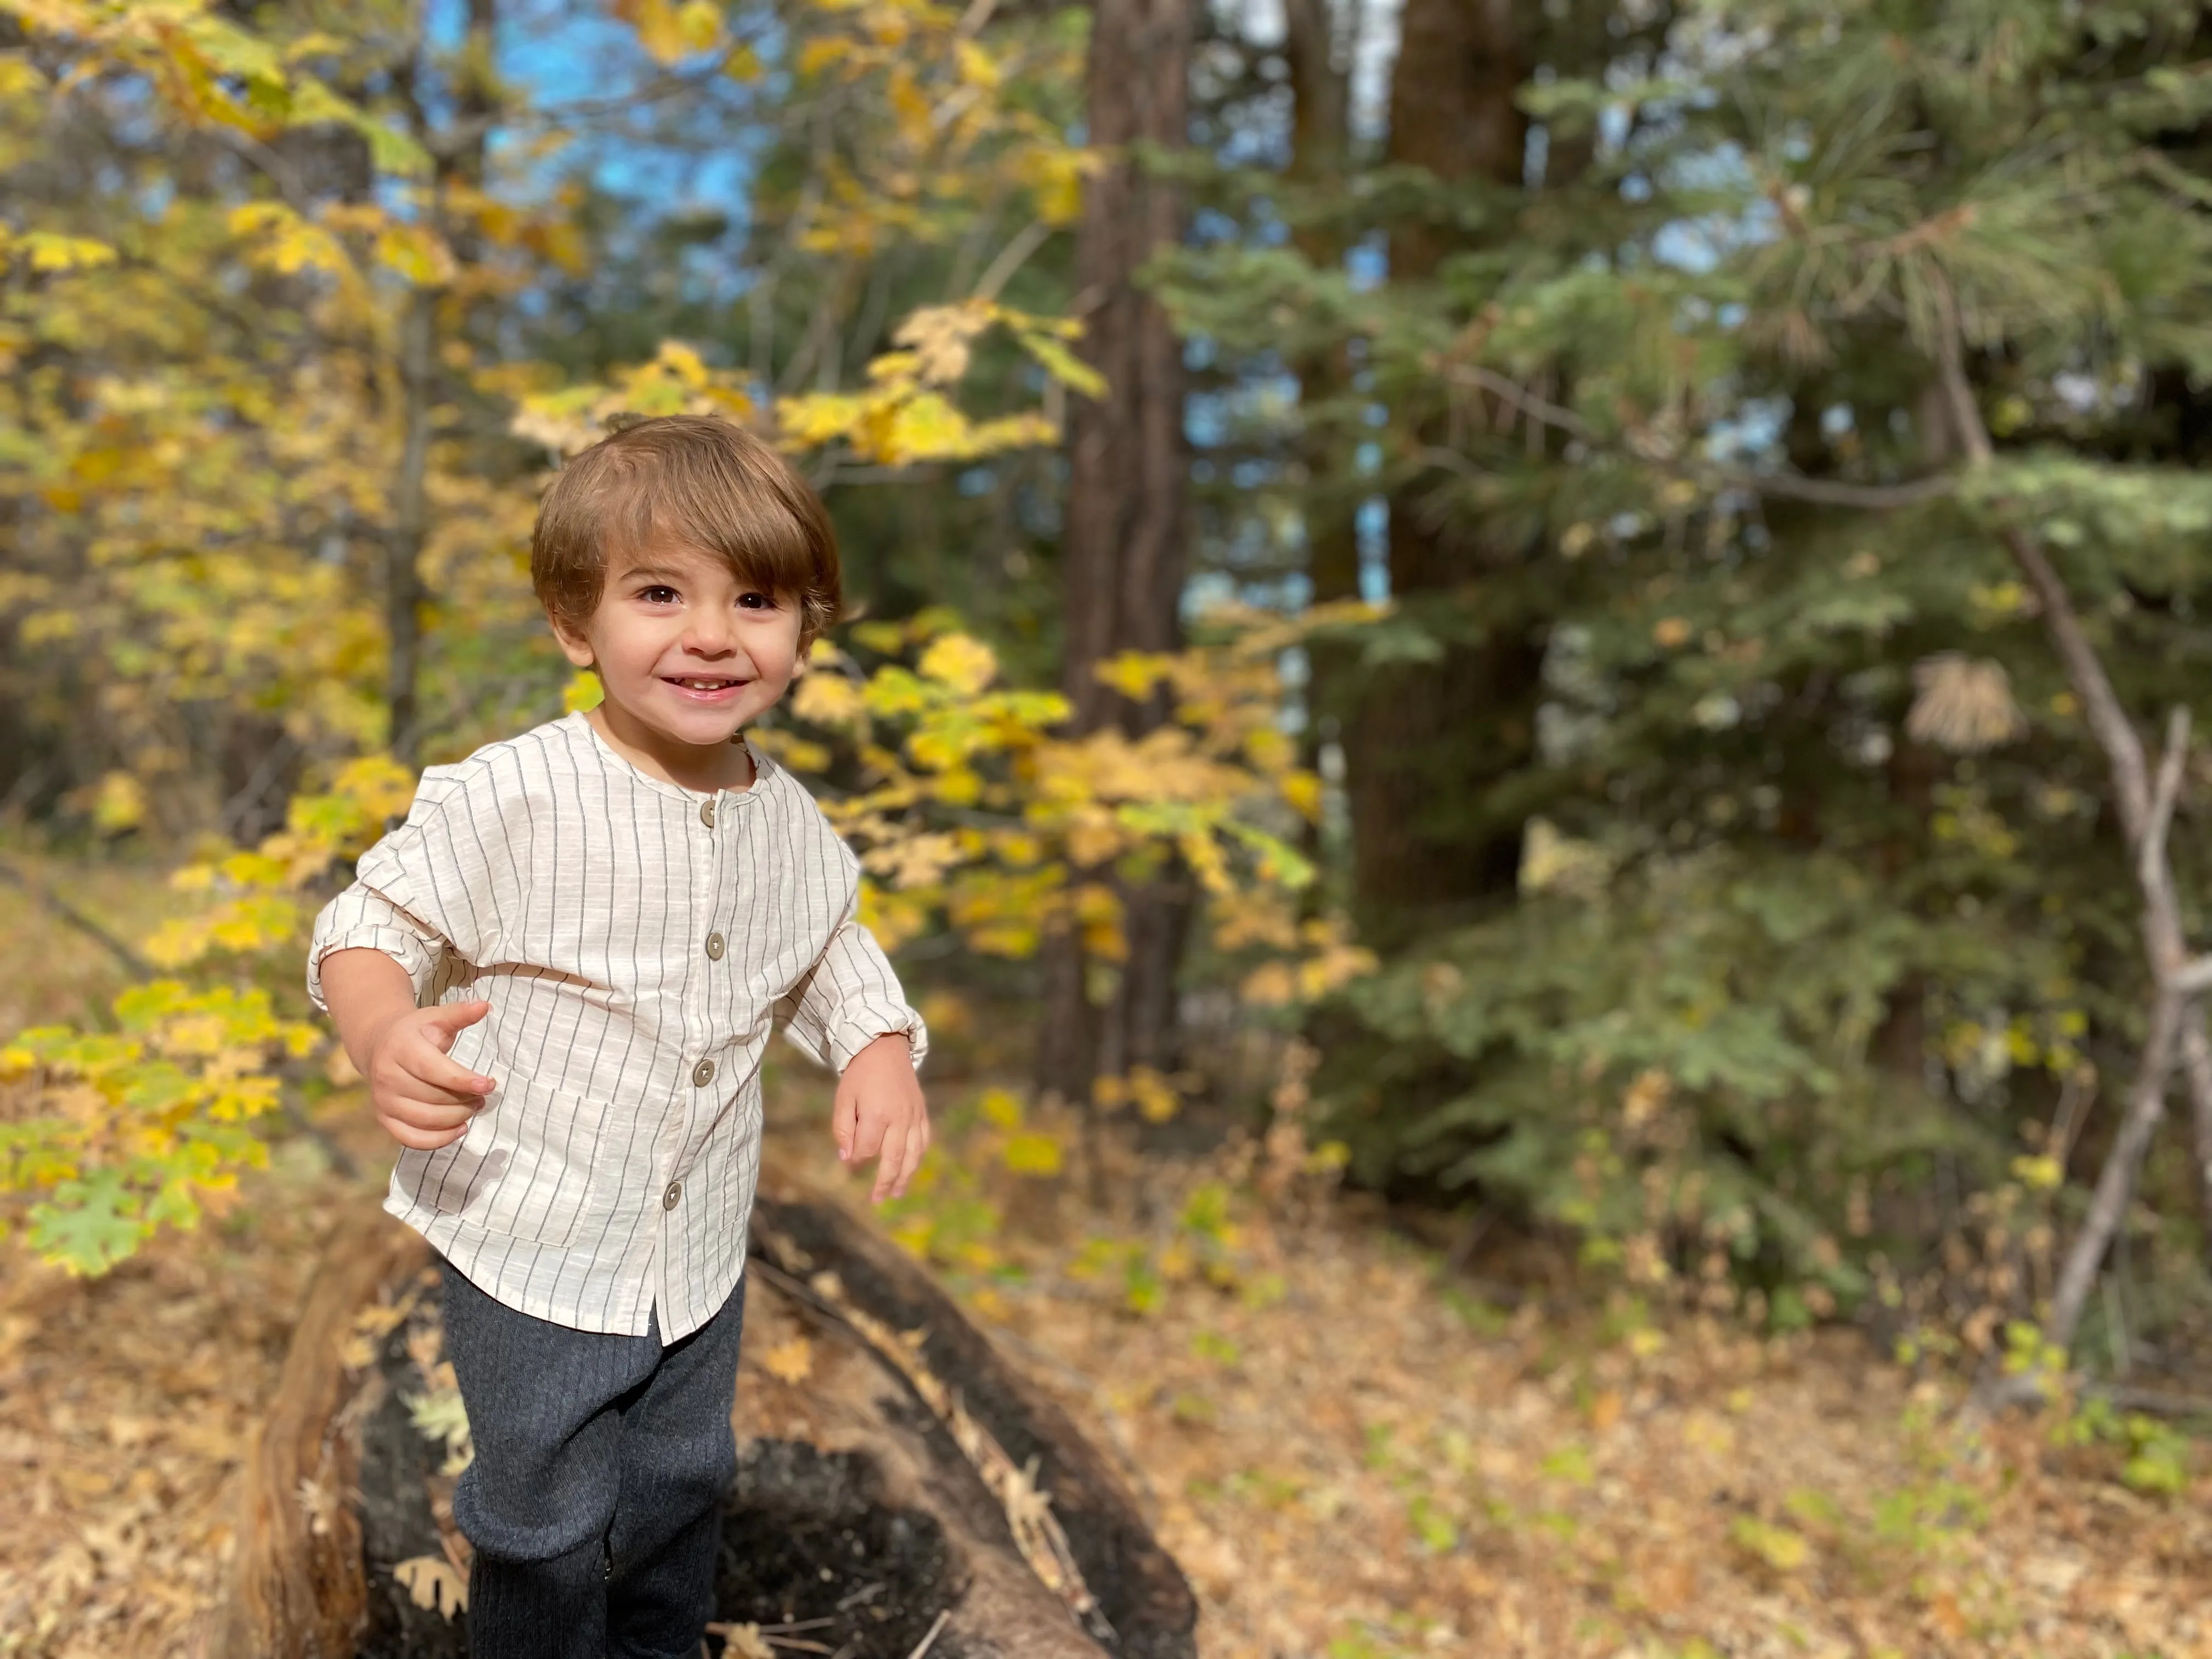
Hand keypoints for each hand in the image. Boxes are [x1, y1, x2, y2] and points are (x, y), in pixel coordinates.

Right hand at [363, 1000, 495, 1150]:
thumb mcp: (436, 1017)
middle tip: (483, 1095)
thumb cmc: (416, 1032)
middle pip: (432, 1098)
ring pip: (425, 1120)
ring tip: (474, 1107)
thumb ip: (460, 1014)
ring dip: (457, 1118)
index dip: (463, 1080)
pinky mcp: (384, 1118)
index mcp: (401, 1048)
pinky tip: (459, 1129)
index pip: (433, 1070)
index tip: (489, 1084)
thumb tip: (485, 1006)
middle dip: (465, 1099)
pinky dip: (438, 1140)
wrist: (379, 1045)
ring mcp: (383, 1099)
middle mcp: (387, 1075)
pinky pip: (411, 1138)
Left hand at [833, 1033, 928, 1201]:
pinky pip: (923, 1140)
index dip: (857, 1162)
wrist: (884, 1047)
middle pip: (893, 1159)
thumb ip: (843, 1129)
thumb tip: (847, 1158)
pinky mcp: (922, 1112)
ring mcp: (914, 1116)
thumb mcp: (843, 1099)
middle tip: (877, 1200)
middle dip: (884, 1182)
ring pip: (913, 1154)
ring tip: (897, 1193)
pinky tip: (911, 1168)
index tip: (849, 1169)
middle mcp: (899, 1118)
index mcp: (877, 1114)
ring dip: (905, 1176)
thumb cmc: (858, 1075)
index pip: (866, 1150)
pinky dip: (918, 1157)